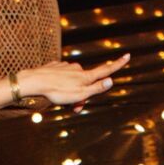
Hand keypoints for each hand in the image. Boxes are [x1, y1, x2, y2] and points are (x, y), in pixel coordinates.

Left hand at [14, 54, 129, 109]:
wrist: (35, 82)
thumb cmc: (58, 92)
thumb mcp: (80, 94)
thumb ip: (96, 88)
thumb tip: (111, 81)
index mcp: (85, 76)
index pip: (106, 70)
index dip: (117, 64)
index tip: (128, 56)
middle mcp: (77, 68)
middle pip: (86, 82)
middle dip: (83, 94)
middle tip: (74, 108)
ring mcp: (66, 66)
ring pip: (73, 81)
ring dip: (71, 92)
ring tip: (61, 100)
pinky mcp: (55, 67)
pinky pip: (62, 78)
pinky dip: (61, 86)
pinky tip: (52, 90)